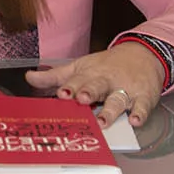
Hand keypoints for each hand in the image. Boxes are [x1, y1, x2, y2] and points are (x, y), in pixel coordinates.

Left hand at [28, 43, 165, 127]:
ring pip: (117, 99)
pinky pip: (142, 106)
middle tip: (81, 100)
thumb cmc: (107, 65)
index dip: (70, 87)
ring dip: (110, 109)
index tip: (62, 94)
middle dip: (89, 92)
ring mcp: (126, 89)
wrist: (144, 53)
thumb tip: (29, 78)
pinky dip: (140, 113)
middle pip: (97, 86)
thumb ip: (55, 76)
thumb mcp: (81, 67)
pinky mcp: (143, 96)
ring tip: (103, 120)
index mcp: (90, 74)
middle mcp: (107, 81)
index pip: (78, 80)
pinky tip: (135, 120)